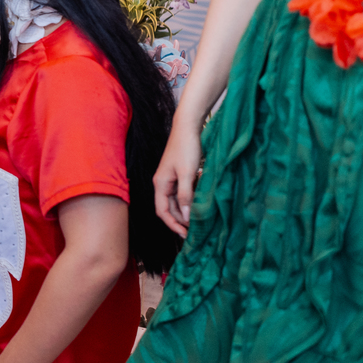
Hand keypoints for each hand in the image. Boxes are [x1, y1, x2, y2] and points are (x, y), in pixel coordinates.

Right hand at [154, 120, 202, 236]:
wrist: (188, 127)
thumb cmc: (186, 147)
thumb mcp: (187, 173)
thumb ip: (186, 195)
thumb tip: (186, 217)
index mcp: (160, 184)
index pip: (162, 212)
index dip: (173, 225)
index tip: (186, 236)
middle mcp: (163, 183)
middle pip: (170, 208)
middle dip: (181, 220)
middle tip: (198, 231)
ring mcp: (171, 179)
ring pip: (178, 201)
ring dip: (187, 211)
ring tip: (201, 220)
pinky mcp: (180, 174)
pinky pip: (184, 193)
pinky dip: (191, 200)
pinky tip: (202, 204)